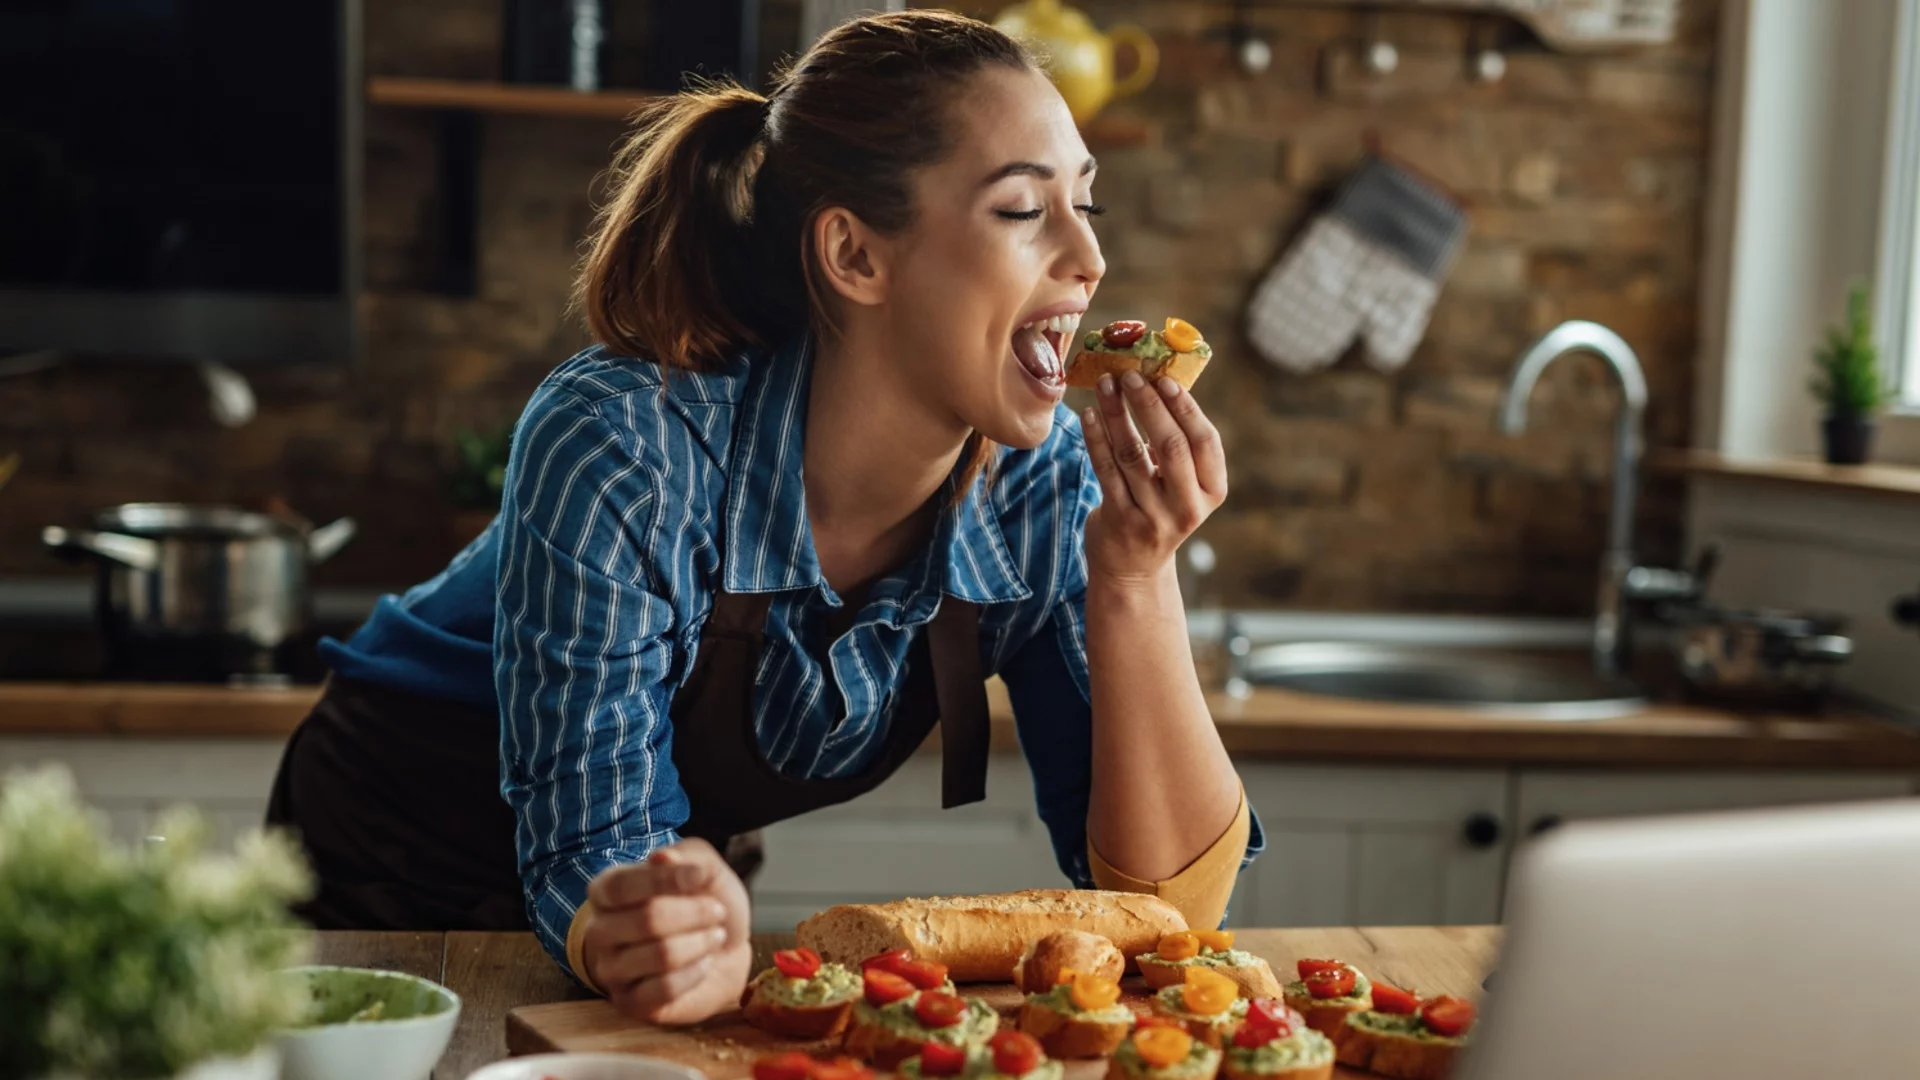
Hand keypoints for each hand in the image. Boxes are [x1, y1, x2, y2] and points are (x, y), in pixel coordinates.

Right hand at [581, 837, 753, 1024]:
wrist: (725, 949)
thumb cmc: (705, 902)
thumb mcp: (703, 867)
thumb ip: (686, 858)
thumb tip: (662, 857)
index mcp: (606, 890)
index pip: (622, 885)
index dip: (665, 880)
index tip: (701, 877)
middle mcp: (600, 931)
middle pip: (647, 920)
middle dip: (694, 913)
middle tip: (717, 911)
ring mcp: (611, 971)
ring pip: (661, 955)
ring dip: (701, 942)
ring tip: (714, 936)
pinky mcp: (631, 1003)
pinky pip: (665, 989)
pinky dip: (695, 973)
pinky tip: (704, 962)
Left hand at [1081, 371, 1226, 586]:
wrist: (1133, 568)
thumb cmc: (1159, 509)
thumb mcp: (1182, 485)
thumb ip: (1179, 445)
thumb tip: (1157, 383)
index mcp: (1212, 491)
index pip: (1205, 442)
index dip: (1186, 408)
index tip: (1164, 380)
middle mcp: (1188, 507)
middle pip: (1171, 446)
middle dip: (1149, 406)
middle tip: (1130, 376)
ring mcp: (1154, 517)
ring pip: (1133, 454)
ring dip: (1116, 414)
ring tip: (1105, 386)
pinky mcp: (1120, 520)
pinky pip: (1105, 470)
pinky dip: (1096, 437)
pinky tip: (1088, 414)